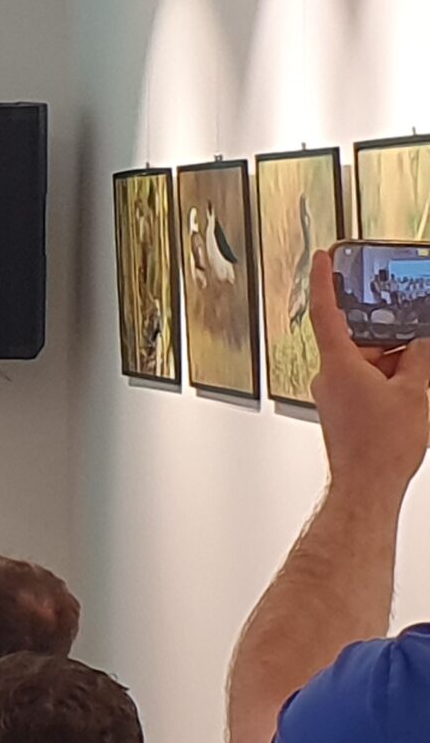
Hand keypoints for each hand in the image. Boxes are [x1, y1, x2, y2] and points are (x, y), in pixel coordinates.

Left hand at [309, 250, 429, 502]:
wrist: (367, 485)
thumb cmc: (380, 446)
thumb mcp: (413, 393)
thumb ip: (419, 361)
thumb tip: (421, 345)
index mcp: (339, 364)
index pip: (326, 311)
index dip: (324, 280)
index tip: (322, 257)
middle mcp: (329, 376)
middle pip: (355, 339)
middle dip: (386, 336)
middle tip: (412, 332)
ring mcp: (333, 394)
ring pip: (362, 363)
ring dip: (391, 361)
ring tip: (419, 370)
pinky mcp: (341, 409)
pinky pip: (362, 381)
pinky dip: (385, 378)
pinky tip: (409, 389)